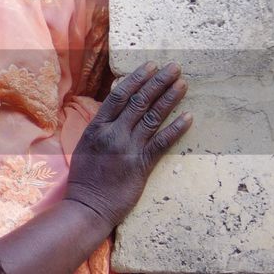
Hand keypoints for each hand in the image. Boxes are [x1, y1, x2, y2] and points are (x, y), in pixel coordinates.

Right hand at [64, 61, 190, 228]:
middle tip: (174, 67)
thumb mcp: (86, 146)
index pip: (119, 96)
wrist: (87, 207)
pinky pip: (162, 143)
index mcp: (97, 127)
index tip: (151, 66)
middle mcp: (113, 134)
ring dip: (169, 98)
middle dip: (158, 82)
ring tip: (183, 84)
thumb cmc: (85, 179)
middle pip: (139, 101)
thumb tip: (117, 111)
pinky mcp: (141, 165)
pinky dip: (175, 129)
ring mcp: (128, 149)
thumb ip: (102, 128)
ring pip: (152, 117)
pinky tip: (188, 117)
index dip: (137, 79)